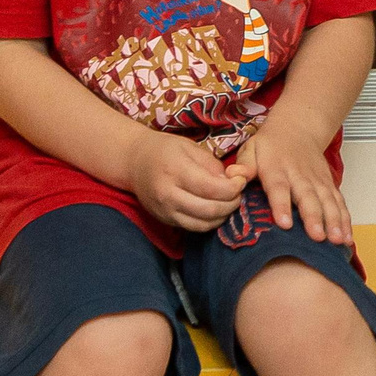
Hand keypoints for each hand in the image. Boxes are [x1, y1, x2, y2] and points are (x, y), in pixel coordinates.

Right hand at [126, 131, 246, 232]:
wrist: (134, 162)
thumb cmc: (166, 150)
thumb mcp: (191, 147)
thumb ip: (213, 165)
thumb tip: (232, 182)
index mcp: (175, 171)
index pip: (212, 188)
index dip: (234, 188)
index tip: (240, 181)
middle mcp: (168, 194)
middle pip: (210, 210)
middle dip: (232, 203)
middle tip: (238, 193)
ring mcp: (165, 211)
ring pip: (203, 223)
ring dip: (223, 216)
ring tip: (228, 202)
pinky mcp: (165, 220)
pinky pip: (193, 227)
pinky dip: (210, 222)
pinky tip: (215, 210)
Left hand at [226, 126, 352, 244]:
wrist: (298, 129)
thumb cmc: (271, 145)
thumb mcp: (251, 148)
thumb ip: (244, 164)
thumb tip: (234, 177)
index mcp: (277, 168)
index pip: (279, 188)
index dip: (282, 205)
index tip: (285, 223)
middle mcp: (300, 175)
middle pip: (308, 197)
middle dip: (315, 218)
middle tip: (318, 237)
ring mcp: (317, 180)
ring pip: (328, 200)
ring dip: (334, 221)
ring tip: (337, 240)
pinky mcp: (329, 184)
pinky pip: (339, 202)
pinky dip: (345, 219)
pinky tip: (346, 236)